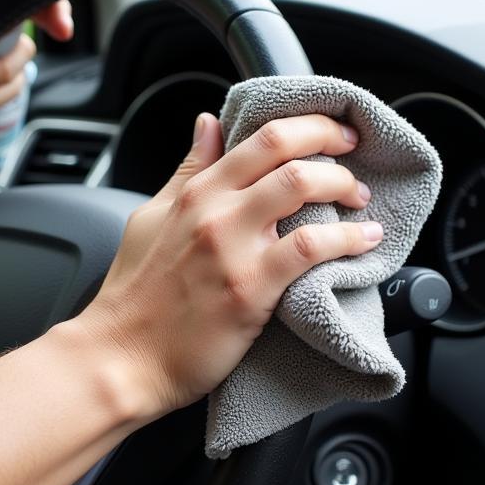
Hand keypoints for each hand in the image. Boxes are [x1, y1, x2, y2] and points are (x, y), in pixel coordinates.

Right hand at [73, 112, 382, 421]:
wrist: (120, 359)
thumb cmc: (133, 298)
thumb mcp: (151, 218)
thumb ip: (187, 172)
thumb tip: (207, 125)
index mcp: (194, 193)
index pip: (259, 138)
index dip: (308, 126)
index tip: (332, 133)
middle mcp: (213, 210)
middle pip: (285, 150)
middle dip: (332, 141)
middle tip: (354, 154)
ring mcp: (231, 247)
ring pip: (300, 186)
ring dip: (343, 186)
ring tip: (360, 201)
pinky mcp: (249, 288)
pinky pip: (309, 247)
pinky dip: (346, 239)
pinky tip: (364, 242)